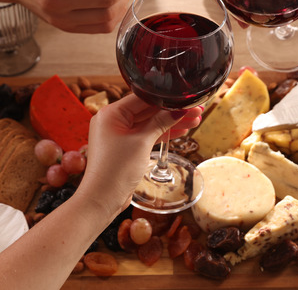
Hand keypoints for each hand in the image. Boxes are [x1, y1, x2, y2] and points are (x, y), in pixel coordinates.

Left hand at [77, 94, 201, 214]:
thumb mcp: (142, 142)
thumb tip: (179, 110)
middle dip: (172, 112)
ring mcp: (119, 135)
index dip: (168, 99)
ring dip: (171, 123)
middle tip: (196, 111)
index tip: (187, 100)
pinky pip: (146, 135)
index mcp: (111, 113)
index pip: (143, 98)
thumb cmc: (115, 170)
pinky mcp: (125, 147)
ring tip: (194, 121)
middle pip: (148, 111)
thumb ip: (160, 123)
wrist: (101, 199)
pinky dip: (161, 134)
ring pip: (149, 124)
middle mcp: (113, 121)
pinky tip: (181, 132)